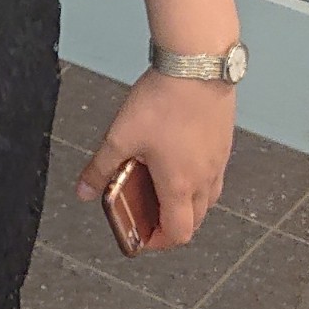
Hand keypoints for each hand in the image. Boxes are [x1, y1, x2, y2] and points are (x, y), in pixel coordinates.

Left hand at [74, 67, 234, 250]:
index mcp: (179, 185)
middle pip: (195, 221)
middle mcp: (205, 178)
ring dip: (187, 203)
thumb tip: (84, 192)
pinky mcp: (224, 142)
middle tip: (148, 214)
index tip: (141, 236)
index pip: (177, 233)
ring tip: (161, 186)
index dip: (158, 242)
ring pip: (208, 199)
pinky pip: (214, 174)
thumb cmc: (162, 102)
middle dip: (171, 225)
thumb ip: (101, 169)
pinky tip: (177, 158)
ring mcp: (218, 161)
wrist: (197, 66)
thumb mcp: (120, 137)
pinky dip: (198, 180)